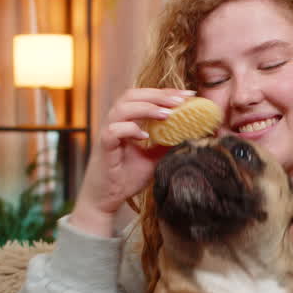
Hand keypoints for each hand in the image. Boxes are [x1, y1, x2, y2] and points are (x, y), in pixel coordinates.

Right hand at [71, 88, 197, 235]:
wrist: (106, 199)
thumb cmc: (126, 178)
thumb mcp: (153, 158)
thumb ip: (166, 145)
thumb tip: (189, 134)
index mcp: (126, 121)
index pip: (144, 97)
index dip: (164, 93)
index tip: (188, 94)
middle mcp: (115, 123)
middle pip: (132, 95)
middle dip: (158, 95)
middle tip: (181, 100)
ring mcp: (107, 134)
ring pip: (122, 109)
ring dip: (146, 108)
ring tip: (168, 114)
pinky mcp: (103, 148)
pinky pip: (112, 131)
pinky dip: (129, 129)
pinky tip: (145, 136)